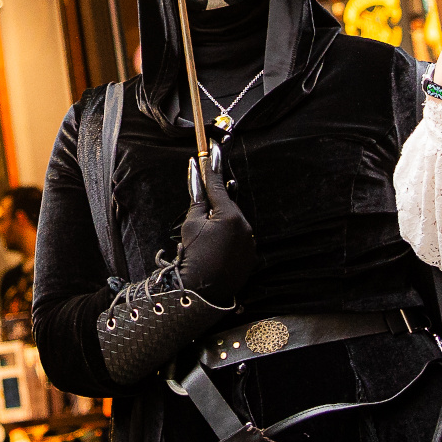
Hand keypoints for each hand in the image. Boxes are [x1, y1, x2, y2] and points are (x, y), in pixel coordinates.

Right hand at [178, 164, 255, 301]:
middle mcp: (245, 227)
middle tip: (202, 216)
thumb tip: (197, 176)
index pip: (217, 186)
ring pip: (234, 223)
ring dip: (221, 225)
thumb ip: (198, 199)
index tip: (213, 148)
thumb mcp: (191, 225)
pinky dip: (227, 239)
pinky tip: (215, 251)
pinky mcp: (250, 256)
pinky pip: (239, 239)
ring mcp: (250, 242)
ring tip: (205, 242)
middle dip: (215, 206)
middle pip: (227, 205)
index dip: (212, 167)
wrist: (201, 293)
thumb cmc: (192, 256)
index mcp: (230, 216)